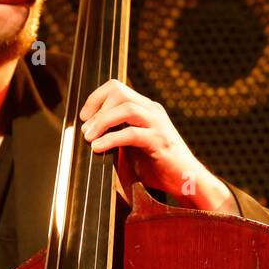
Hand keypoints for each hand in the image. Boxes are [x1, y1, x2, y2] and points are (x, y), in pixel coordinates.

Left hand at [79, 79, 234, 210]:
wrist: (186, 180)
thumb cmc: (157, 165)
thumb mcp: (132, 146)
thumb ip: (116, 135)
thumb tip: (87, 134)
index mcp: (145, 108)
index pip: (116, 87)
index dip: (95, 98)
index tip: (83, 117)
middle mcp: (152, 111)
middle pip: (119, 93)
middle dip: (97, 109)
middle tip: (85, 130)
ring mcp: (158, 124)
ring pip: (126, 109)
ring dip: (102, 122)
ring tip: (89, 138)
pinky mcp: (160, 141)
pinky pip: (131, 133)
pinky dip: (111, 139)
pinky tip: (98, 147)